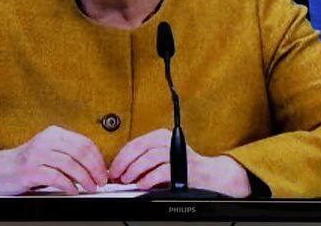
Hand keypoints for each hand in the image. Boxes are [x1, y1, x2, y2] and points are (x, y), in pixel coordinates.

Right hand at [0, 125, 107, 196]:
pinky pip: (56, 178)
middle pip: (80, 152)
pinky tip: (73, 191)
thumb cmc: (25, 162)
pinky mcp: (30, 171)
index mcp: (53, 133)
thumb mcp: (47, 150)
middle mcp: (46, 141)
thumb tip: (94, 165)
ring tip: (91, 187)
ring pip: (71, 165)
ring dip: (85, 179)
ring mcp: (37, 155)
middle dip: (95, 168)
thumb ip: (67, 153)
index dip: (97, 158)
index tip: (103, 170)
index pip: (84, 142)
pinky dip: (69, 186)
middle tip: (101, 181)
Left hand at [107, 128, 250, 197]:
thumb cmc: (181, 167)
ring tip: (128, 180)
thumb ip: (142, 160)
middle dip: (124, 163)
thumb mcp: (160, 158)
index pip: (135, 143)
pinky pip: (162, 171)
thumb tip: (119, 170)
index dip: (121, 157)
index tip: (113, 169)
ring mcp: (177, 153)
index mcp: (161, 135)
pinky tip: (143, 184)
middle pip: (140, 147)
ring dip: (135, 170)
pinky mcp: (184, 167)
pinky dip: (149, 178)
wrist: (208, 175)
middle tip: (117, 176)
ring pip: (150, 157)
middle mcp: (169, 140)